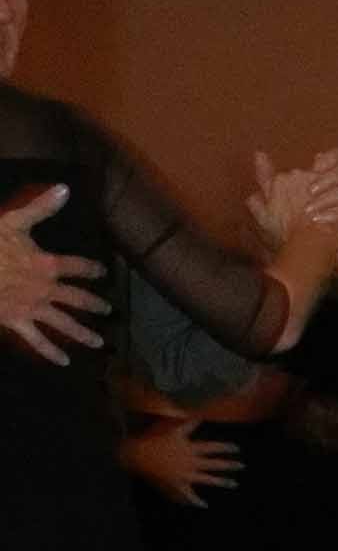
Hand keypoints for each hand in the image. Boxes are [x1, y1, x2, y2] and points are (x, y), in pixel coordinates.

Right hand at [0, 184, 108, 364]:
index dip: (92, 268)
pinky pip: (38, 341)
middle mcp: (45, 289)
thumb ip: (41, 207)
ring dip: (82, 333)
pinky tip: (65, 361)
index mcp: (47, 265)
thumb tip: (65, 188)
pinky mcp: (17, 322)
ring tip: (99, 343)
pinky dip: (51, 352)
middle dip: (94, 304)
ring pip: (64, 323)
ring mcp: (33, 308)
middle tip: (109, 310)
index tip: (103, 271)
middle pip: (77, 298)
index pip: (77, 266)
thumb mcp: (14, 221)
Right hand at [124, 417, 238, 504]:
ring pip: (207, 479)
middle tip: (242, 465)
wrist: (137, 456)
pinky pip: (188, 495)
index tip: (237, 448)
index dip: (226, 448)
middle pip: (214, 464)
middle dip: (229, 464)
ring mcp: (185, 476)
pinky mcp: (176, 486)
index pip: (213, 448)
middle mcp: (190, 462)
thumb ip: (188, 423)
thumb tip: (199, 414)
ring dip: (221, 481)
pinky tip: (203, 505)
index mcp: (190, 449)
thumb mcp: (172, 430)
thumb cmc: (153, 440)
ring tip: (234, 483)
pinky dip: (196, 501)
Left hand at [250, 148, 337, 258]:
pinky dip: (332, 216)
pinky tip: (318, 222)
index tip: (316, 164)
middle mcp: (336, 189)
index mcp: (321, 179)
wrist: (296, 254)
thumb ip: (266, 176)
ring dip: (326, 199)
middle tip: (310, 191)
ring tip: (309, 212)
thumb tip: (258, 153)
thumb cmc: (285, 228)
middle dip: (328, 178)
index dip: (331, 157)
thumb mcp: (270, 200)